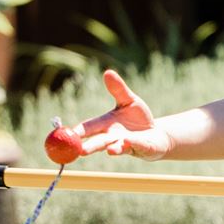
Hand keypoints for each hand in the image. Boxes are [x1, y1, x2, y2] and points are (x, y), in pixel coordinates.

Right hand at [45, 69, 172, 161]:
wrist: (156, 133)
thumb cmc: (138, 118)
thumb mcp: (128, 100)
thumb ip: (118, 89)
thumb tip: (108, 72)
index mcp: (106, 124)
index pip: (89, 128)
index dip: (78, 131)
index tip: (67, 133)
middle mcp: (113, 137)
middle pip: (99, 142)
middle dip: (90, 146)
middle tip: (79, 151)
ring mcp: (127, 144)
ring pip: (117, 148)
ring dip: (113, 149)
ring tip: (109, 150)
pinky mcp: (142, 147)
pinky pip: (137, 146)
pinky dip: (134, 144)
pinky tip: (129, 142)